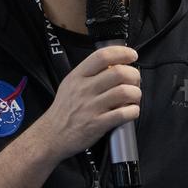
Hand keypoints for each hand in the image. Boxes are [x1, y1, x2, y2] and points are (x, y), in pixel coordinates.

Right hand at [34, 44, 139, 159]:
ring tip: (133, 98)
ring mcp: (91, 107)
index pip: (102, 56)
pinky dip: (133, 111)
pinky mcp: (97, 124)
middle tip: (135, 82)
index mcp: (78, 76)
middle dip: (134, 75)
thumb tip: (115, 64)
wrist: (51, 135)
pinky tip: (130, 111)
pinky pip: (123, 114)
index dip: (122, 53)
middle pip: (118, 73)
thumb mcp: (71, 84)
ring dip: (136, 94)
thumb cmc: (64, 110)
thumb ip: (90, 73)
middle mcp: (84, 89)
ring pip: (124, 92)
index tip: (132, 55)